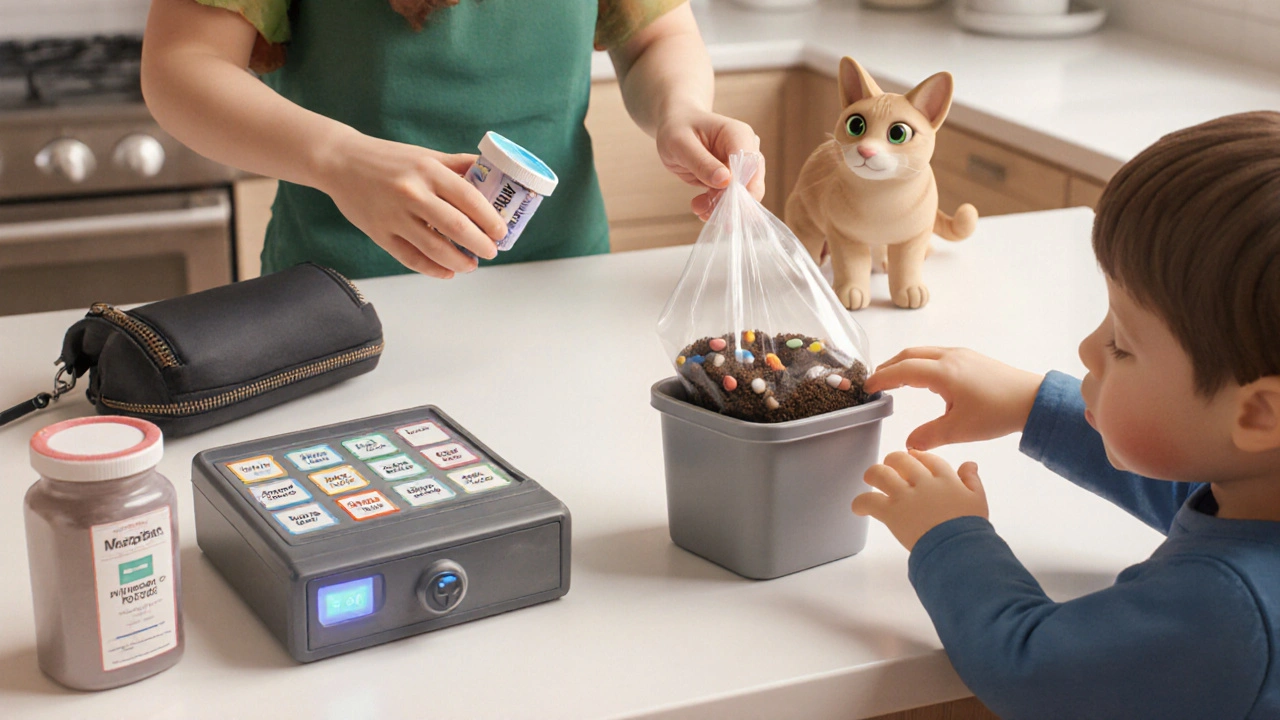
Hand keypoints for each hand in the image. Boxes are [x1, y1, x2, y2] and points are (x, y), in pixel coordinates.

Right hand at [316, 130, 506, 277]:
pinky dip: (433, 269)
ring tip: (471, 265)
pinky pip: (411, 258)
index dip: (490, 220)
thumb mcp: (425, 155)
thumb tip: (493, 173)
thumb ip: (457, 166)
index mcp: (428, 171)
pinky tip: (447, 272)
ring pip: (435, 249)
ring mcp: (394, 215)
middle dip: (481, 244)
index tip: (501, 232)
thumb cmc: (388, 158)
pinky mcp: (379, 233)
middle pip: (457, 227)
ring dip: (459, 262)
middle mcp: (413, 193)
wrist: (340, 161)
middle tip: (492, 251)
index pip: (470, 198)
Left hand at [656, 110, 763, 220]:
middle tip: (706, 211)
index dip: (742, 186)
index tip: (722, 201)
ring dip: (720, 207)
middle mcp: (746, 151)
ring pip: (741, 197)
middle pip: (751, 184)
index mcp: (739, 135)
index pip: (751, 164)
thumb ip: (701, 162)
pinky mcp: (731, 181)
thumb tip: (725, 180)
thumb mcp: (681, 143)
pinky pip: (729, 200)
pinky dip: (714, 207)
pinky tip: (699, 206)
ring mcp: (740, 167)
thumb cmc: (677, 128)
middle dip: (730, 202)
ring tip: (698, 208)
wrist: (674, 127)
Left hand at [852, 450, 987, 550]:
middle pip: (901, 459)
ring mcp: (906, 496)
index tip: (913, 458)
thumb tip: (969, 464)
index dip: (917, 456)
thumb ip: (972, 480)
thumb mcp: (978, 501)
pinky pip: (869, 501)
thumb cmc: (970, 529)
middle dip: (892, 461)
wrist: (958, 550)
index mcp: (945, 478)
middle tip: (888, 468)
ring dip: (872, 474)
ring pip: (880, 473)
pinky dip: (860, 503)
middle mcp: (923, 482)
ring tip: (869, 480)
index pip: (928, 459)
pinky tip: (858, 508)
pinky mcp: (892, 513)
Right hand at [865, 347, 1044, 450]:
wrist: (1033, 400)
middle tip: (876, 382)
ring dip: (904, 363)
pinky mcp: (971, 358)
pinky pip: (936, 354)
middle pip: (909, 355)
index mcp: (943, 372)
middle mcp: (949, 357)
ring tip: (894, 379)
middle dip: (889, 367)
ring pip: (923, 352)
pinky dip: (920, 362)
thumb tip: (909, 444)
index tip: (868, 388)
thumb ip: (929, 436)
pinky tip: (922, 378)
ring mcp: (961, 354)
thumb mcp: (959, 429)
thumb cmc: (997, 413)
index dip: (882, 378)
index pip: (902, 371)